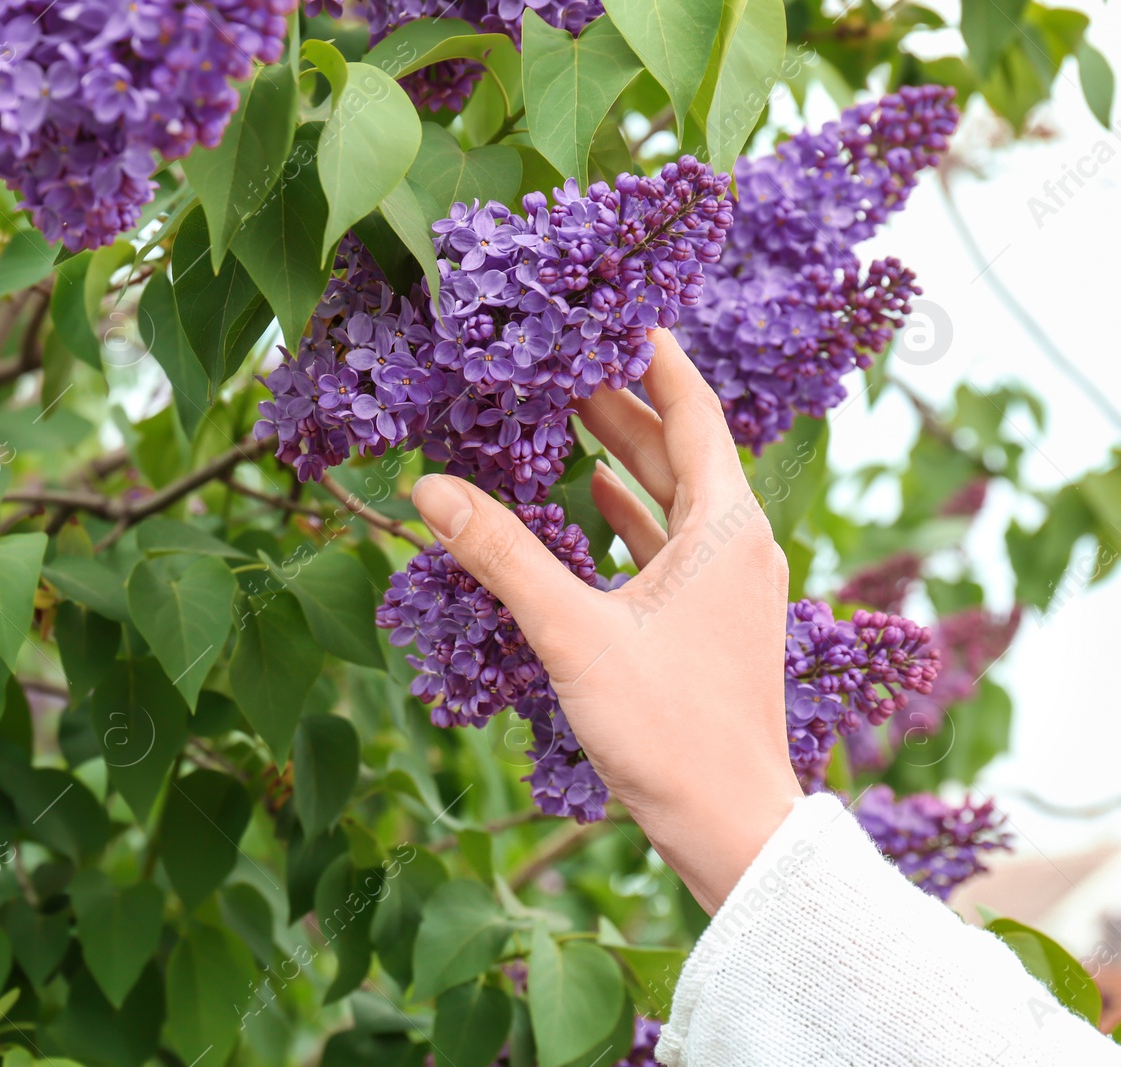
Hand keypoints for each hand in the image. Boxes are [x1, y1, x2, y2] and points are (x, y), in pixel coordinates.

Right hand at [409, 329, 802, 913]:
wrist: (729, 826)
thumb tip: (428, 487)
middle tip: (564, 361)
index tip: (620, 312)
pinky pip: (669, 546)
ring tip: (565, 419)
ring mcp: (727, 588)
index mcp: (726, 528)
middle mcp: (737, 546)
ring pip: (673, 500)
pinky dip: (631, 516)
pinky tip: (593, 502)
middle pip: (679, 451)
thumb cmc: (669, 728)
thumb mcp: (574, 632)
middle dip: (622, 405)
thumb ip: (502, 555)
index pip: (694, 411)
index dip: (657, 360)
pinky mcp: (708, 624)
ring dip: (624, 459)